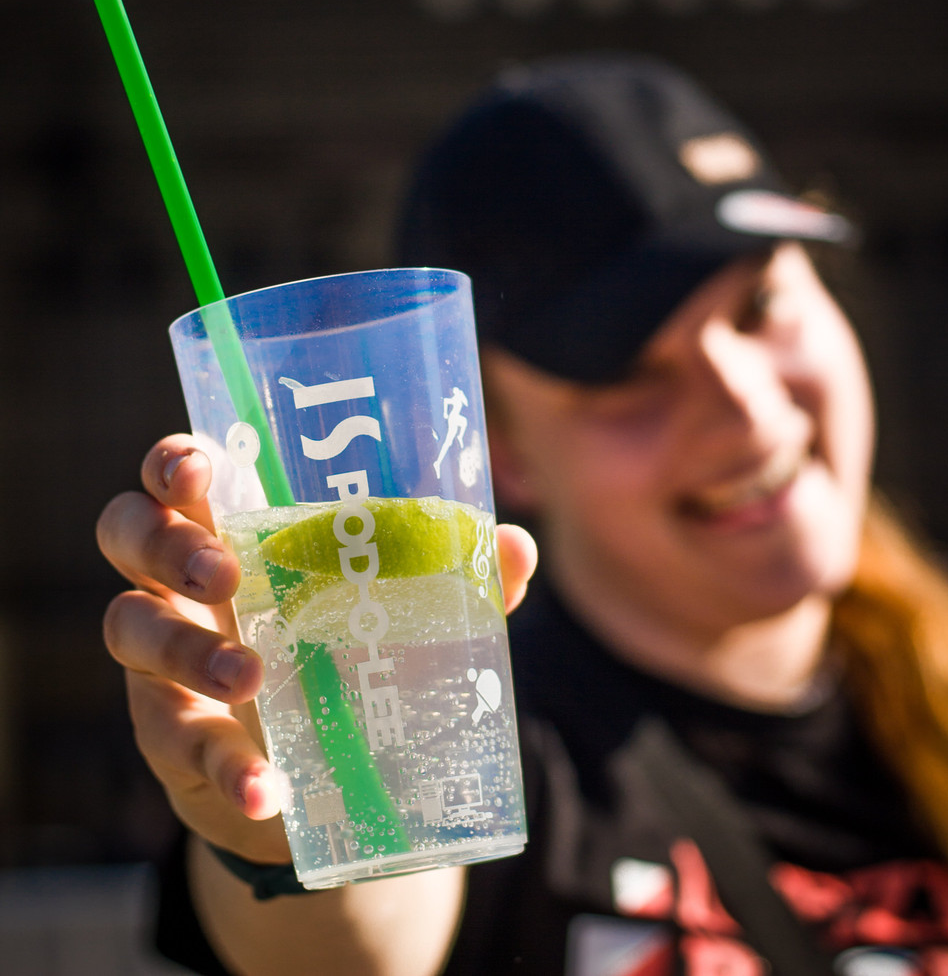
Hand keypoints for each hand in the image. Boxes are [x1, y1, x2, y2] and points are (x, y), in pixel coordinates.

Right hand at [97, 437, 537, 863]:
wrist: (326, 776)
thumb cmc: (350, 650)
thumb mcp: (398, 608)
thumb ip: (449, 575)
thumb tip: (515, 544)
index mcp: (232, 524)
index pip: (177, 473)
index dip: (172, 460)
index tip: (199, 467)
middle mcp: (180, 579)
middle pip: (127, 533)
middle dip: (167, 543)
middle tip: (225, 571)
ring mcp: (163, 658)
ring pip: (130, 629)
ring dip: (188, 650)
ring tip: (252, 678)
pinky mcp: (170, 737)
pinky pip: (177, 745)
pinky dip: (224, 768)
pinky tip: (266, 789)